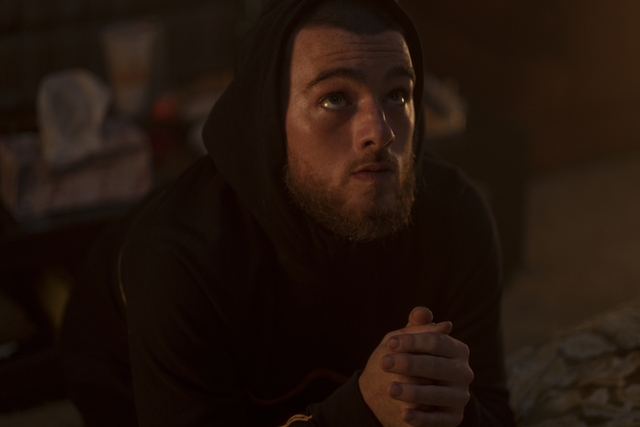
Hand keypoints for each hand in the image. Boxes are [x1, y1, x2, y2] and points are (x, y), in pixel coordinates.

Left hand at [359, 307, 453, 426]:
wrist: (409, 393)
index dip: (413, 341)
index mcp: (457, 349)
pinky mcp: (454, 418)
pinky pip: (438, 420)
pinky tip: (404, 414)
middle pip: (436, 366)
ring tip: (390, 389)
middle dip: (409, 364)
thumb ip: (416, 327)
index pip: (437, 341)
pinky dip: (421, 418)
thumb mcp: (409, 341)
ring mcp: (461, 396)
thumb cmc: (410, 360)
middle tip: (384, 363)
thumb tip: (422, 312)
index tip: (390, 343)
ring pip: (437, 394)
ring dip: (413, 392)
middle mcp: (464, 372)